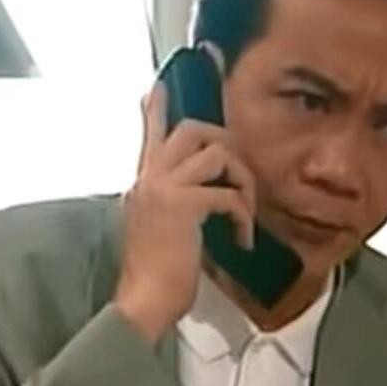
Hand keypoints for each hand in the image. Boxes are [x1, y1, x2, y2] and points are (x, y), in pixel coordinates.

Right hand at [114, 81, 255, 344]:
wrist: (143, 300)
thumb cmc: (152, 276)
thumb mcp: (156, 230)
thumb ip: (169, 207)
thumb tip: (198, 201)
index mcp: (142, 184)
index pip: (150, 136)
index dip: (156, 109)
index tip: (159, 85)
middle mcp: (149, 178)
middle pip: (192, 130)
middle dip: (225, 145)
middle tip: (239, 176)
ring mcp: (164, 188)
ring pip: (216, 152)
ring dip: (241, 181)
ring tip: (244, 213)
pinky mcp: (184, 205)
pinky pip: (227, 194)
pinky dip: (243, 216)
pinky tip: (242, 240)